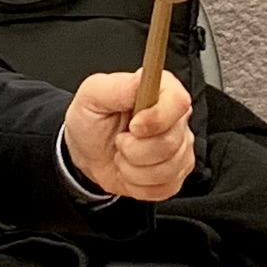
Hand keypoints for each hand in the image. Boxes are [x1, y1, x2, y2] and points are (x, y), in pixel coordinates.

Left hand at [63, 70, 194, 200]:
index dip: (157, 119)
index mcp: (161, 91)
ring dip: (132, 167)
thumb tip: (144, 79)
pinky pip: (164, 188)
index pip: (179, 101)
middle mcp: (176, 119)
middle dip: (134, 148)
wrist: (86, 153)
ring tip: (122, 153)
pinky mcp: (177, 175)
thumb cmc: (91, 120)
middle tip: (119, 140)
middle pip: (171, 142)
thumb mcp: (93, 95)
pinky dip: (137, 183)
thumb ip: (120, 86)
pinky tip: (129, 169)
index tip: (133, 126)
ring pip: (166, 169)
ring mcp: (180, 148)